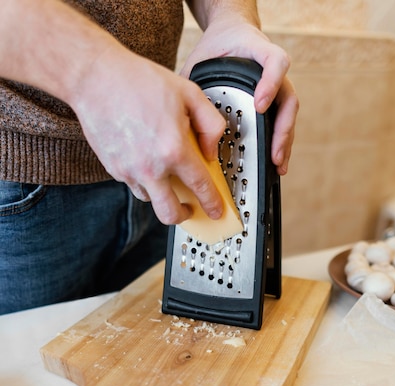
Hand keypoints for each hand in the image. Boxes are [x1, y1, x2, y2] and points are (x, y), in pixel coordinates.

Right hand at [70, 44, 226, 224]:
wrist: (96, 78)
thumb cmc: (138, 81)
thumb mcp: (188, 93)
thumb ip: (210, 123)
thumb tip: (211, 150)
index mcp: (173, 149)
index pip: (200, 187)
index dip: (212, 203)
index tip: (216, 210)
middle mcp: (151, 167)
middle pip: (170, 213)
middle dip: (184, 216)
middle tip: (190, 209)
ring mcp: (129, 171)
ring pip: (150, 200)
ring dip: (161, 194)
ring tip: (166, 176)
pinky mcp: (113, 169)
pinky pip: (134, 184)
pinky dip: (144, 179)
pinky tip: (147, 160)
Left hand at [181, 20, 298, 175]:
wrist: (230, 38)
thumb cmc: (218, 47)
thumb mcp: (202, 57)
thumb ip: (194, 78)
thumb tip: (175, 107)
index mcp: (258, 53)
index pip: (275, 63)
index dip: (270, 84)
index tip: (258, 106)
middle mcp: (274, 72)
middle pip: (288, 100)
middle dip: (281, 129)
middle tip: (273, 153)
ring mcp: (277, 88)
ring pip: (288, 116)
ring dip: (284, 142)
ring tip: (277, 165)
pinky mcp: (275, 102)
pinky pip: (281, 124)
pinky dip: (280, 144)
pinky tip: (275, 163)